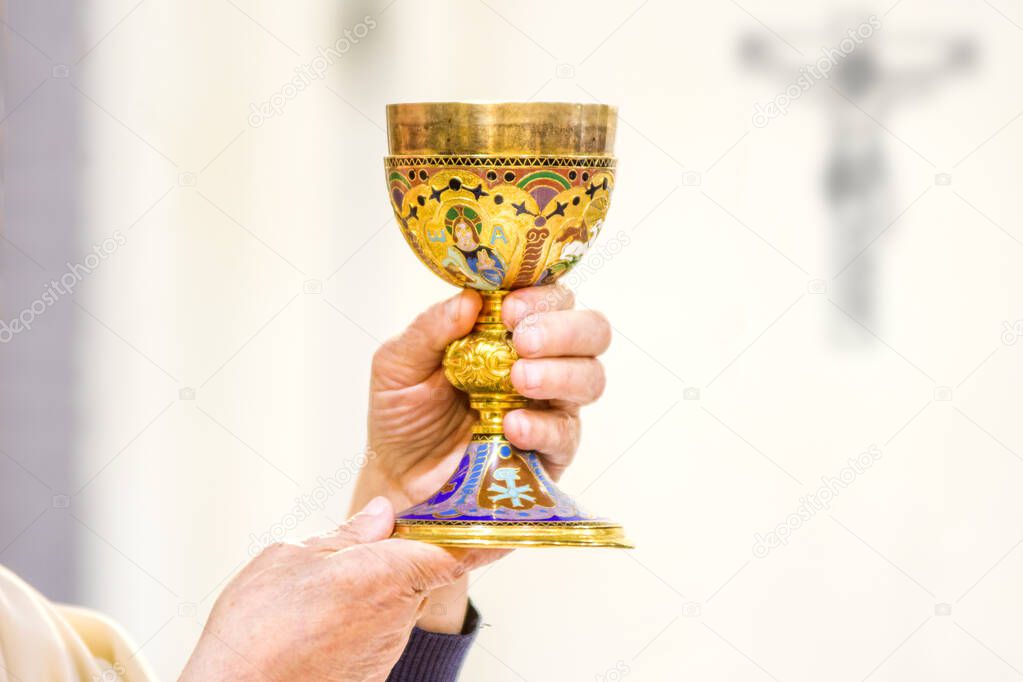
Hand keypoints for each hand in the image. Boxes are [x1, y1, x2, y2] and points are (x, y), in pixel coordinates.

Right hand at [181, 497, 477, 681]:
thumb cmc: (257, 630)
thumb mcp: (292, 557)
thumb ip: (346, 535)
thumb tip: (382, 514)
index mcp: (387, 575)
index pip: (458, 551)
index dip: (488, 534)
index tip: (509, 522)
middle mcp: (397, 616)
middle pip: (420, 572)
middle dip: (400, 554)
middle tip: (366, 540)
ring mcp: (385, 649)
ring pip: (393, 602)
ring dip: (371, 588)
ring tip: (319, 589)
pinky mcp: (369, 672)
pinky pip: (374, 632)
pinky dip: (355, 618)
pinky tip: (315, 619)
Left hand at [351, 284, 610, 631]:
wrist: (396, 477)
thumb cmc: (403, 413)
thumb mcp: (399, 364)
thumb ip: (430, 329)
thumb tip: (469, 300)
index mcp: (509, 329)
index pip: (550, 296)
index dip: (540, 296)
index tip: (509, 309)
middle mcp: (541, 361)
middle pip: (591, 330)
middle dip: (564, 330)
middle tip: (523, 342)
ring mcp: (551, 406)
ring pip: (591, 377)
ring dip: (560, 374)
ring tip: (519, 381)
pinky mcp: (550, 452)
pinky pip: (566, 434)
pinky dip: (542, 426)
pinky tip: (512, 425)